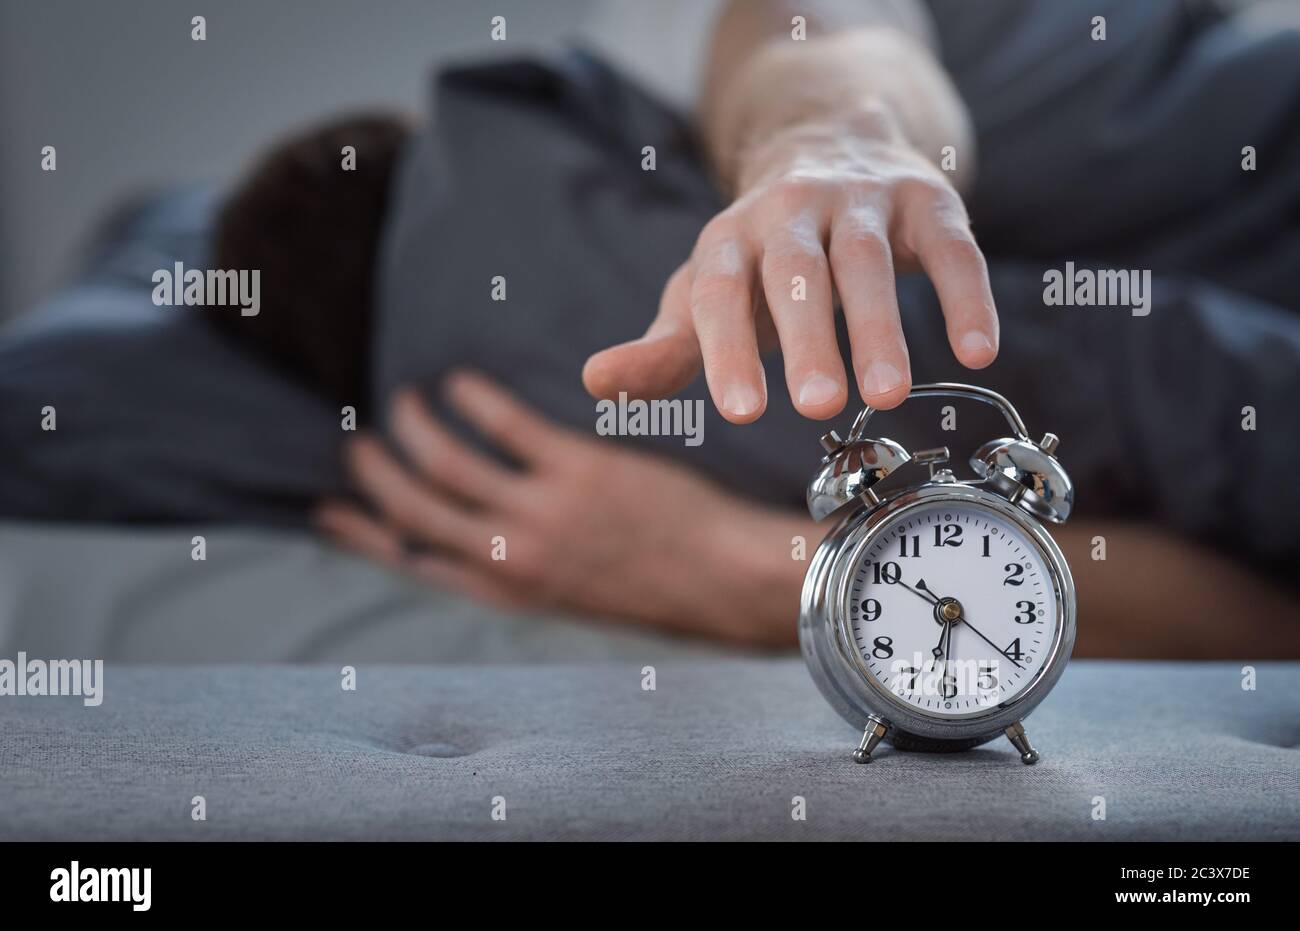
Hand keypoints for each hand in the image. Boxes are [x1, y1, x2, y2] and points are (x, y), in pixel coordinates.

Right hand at [315, 371, 803, 645]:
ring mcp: (541, 513)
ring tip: (408, 401)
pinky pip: (505, 425)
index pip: (412, 561)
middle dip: (375, 475)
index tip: (333, 510)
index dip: (364, 535)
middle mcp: (511, 557)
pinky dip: (472, 400)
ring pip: (445, 464)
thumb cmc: (655, 585)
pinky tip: (462, 383)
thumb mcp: (571, 594)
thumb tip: (485, 538)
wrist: (722, 580)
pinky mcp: (577, 472)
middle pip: (412, 510)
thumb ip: (521, 567)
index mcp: (507, 591)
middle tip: (358, 444)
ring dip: (415, 428)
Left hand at [583, 100, 997, 423]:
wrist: (832, 148)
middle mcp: (791, 211)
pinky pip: (950, 247)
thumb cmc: (761, 256)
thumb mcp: (707, 294)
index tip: (739, 412)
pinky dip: (964, 295)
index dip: (727, 349)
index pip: (721, 292)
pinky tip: (976, 351)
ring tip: (890, 395)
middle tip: (817, 407)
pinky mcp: (925, 200)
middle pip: (796, 273)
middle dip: (806, 338)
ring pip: (869, 261)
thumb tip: (595, 382)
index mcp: (729, 239)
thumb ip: (664, 346)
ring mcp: (861, 200)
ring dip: (880, 326)